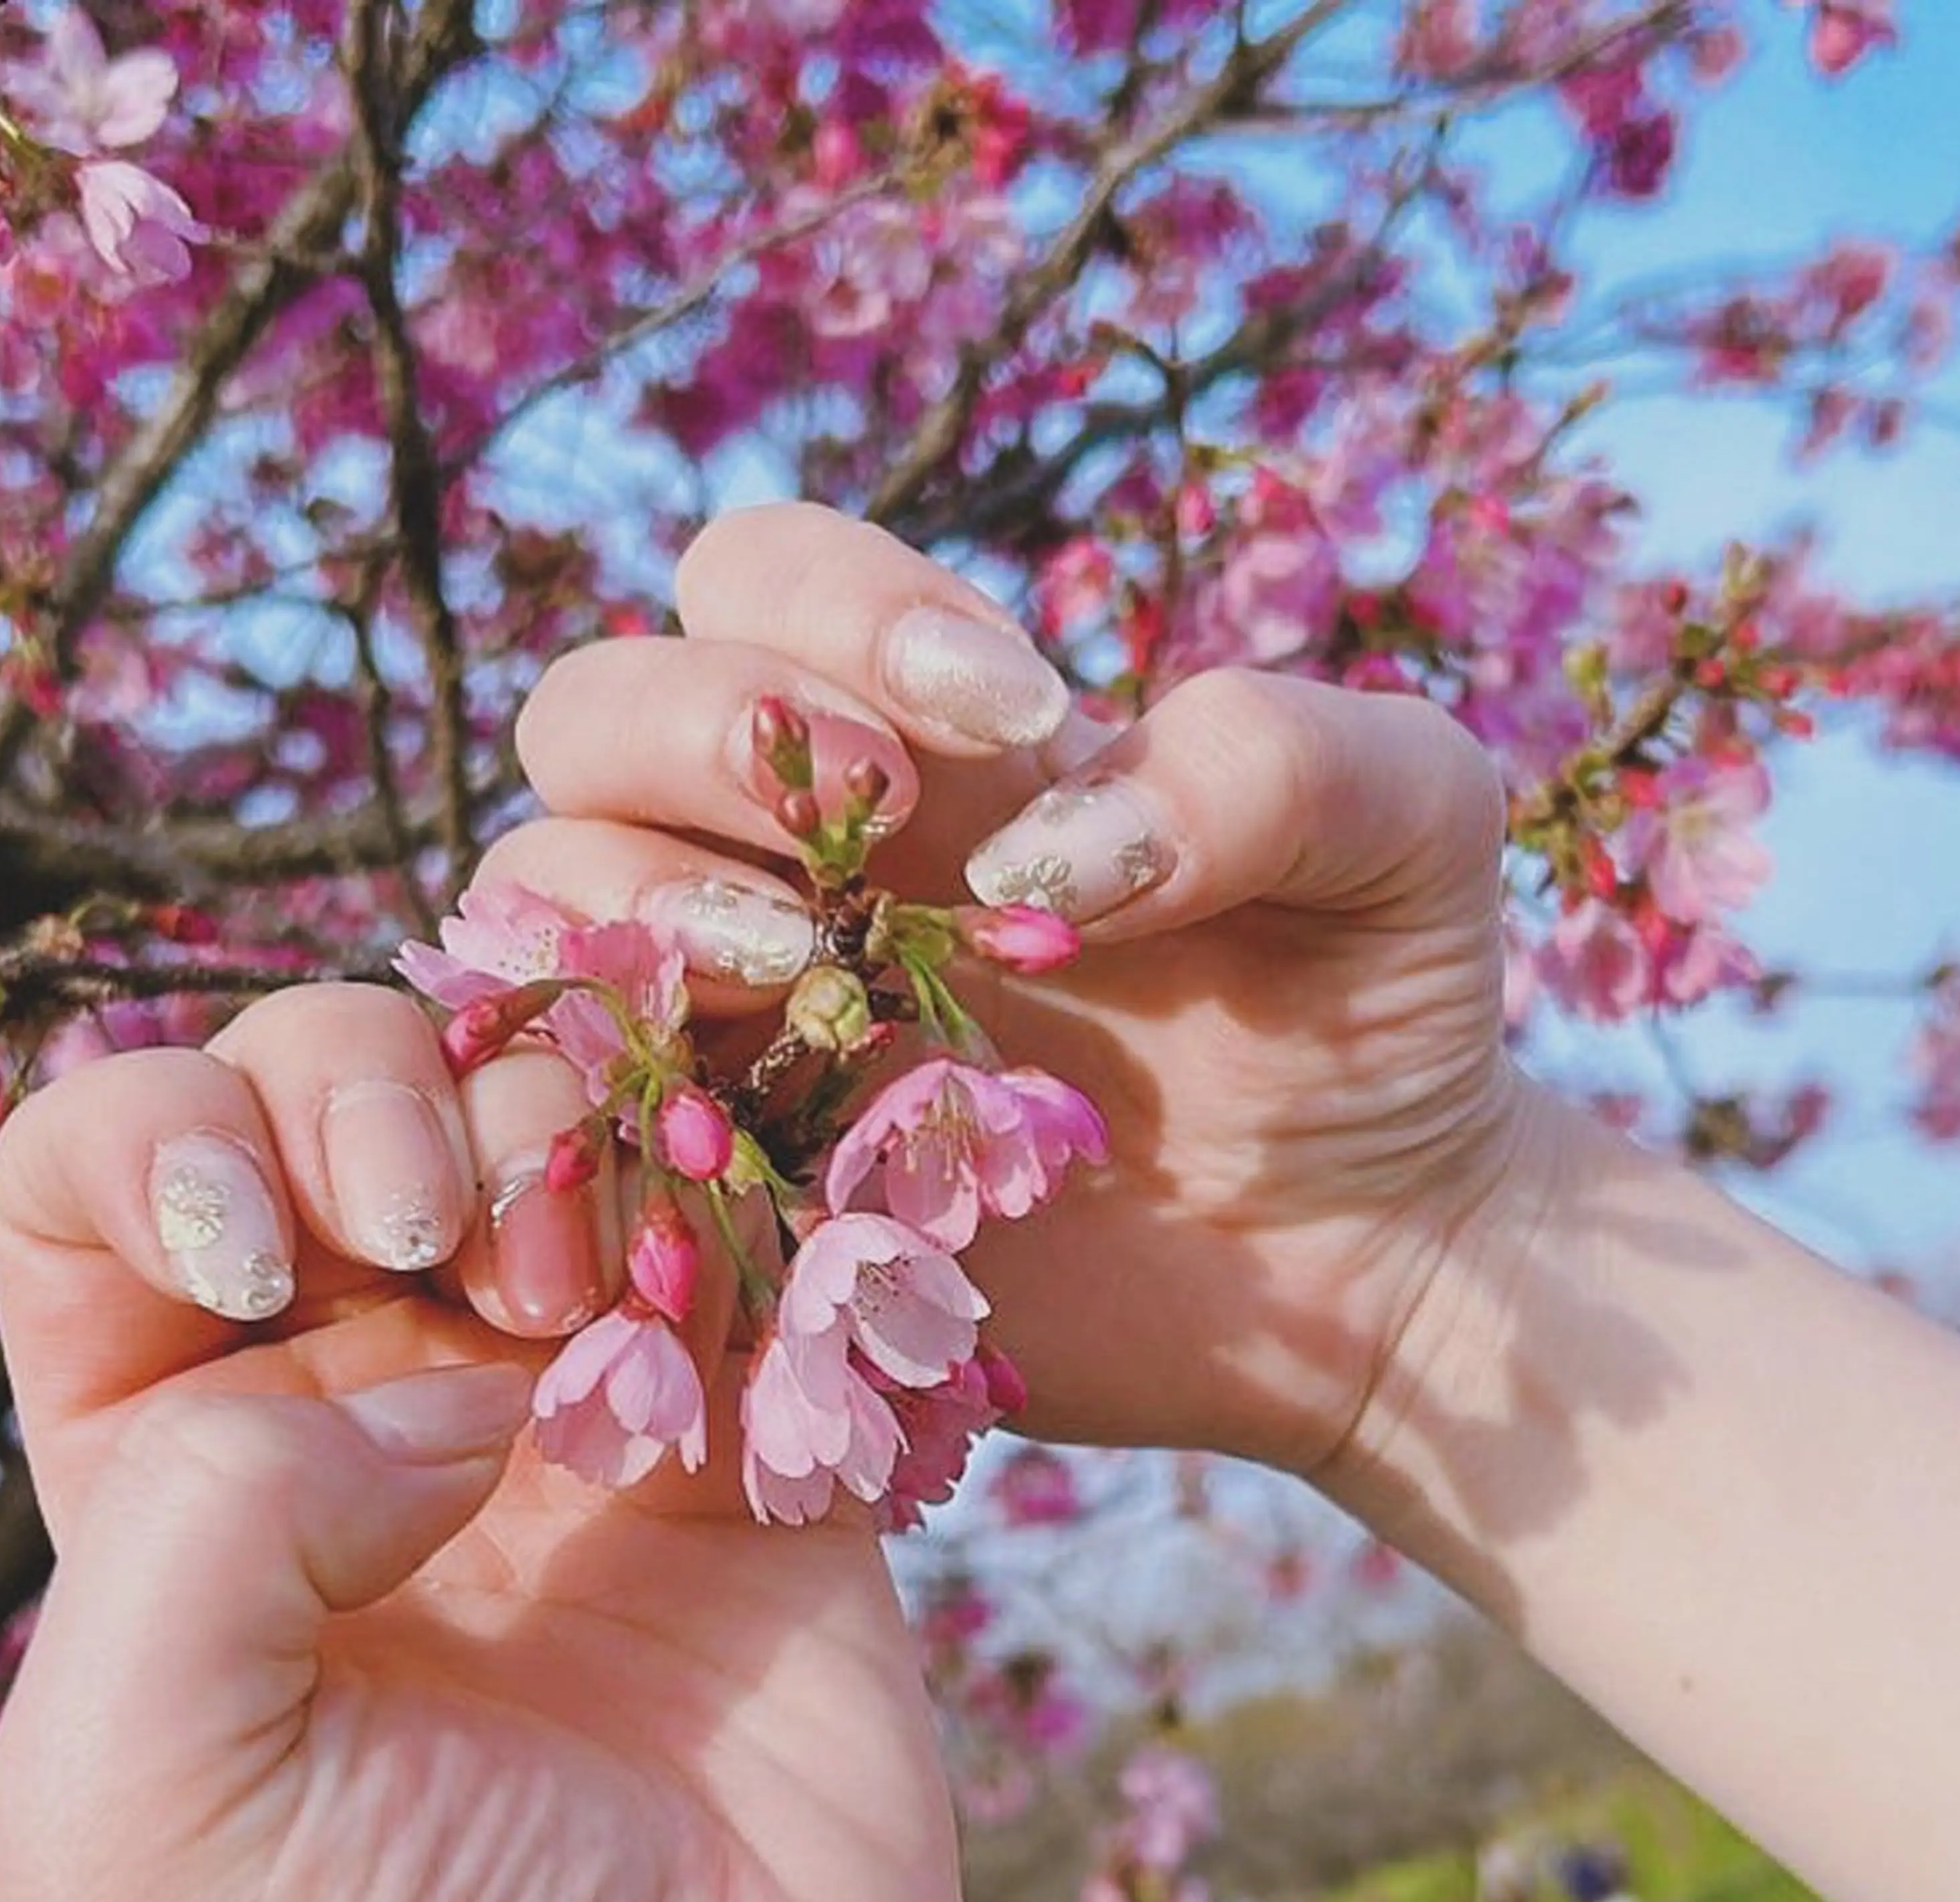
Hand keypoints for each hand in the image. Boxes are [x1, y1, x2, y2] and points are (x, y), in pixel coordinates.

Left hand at [0, 980, 965, 1901]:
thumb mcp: (129, 1797)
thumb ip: (198, 1512)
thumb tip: (445, 1385)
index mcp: (163, 1463)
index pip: (103, 1173)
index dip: (160, 1135)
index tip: (258, 1255)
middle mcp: (358, 1394)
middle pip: (322, 1076)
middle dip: (373, 1090)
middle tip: (440, 1241)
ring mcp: (572, 1391)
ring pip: (543, 1099)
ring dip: (556, 1131)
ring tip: (586, 1311)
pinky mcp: (752, 1417)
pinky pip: (742, 1205)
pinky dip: (728, 1194)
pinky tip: (713, 1324)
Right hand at [506, 501, 1524, 1478]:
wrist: (1382, 1259)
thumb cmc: (1385, 1010)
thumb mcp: (1409, 825)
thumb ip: (1268, 760)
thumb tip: (1037, 853)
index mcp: (935, 751)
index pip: (761, 585)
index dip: (835, 610)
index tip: (1008, 709)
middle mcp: (807, 872)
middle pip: (596, 722)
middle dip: (687, 743)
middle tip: (852, 844)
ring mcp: (760, 1040)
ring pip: (550, 914)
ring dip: (627, 918)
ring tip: (796, 984)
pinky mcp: (754, 1208)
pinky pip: (587, 1144)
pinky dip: (599, 1121)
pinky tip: (730, 1143)